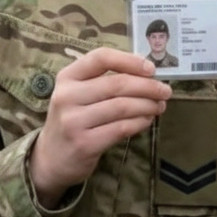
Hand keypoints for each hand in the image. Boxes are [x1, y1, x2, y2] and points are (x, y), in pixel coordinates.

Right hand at [29, 47, 170, 207]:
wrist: (51, 158)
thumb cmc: (72, 119)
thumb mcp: (78, 94)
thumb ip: (104, 80)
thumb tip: (147, 73)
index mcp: (67, 77)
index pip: (101, 58)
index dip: (130, 60)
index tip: (151, 68)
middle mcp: (67, 96)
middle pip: (117, 84)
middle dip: (148, 86)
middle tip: (165, 91)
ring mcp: (74, 121)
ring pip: (123, 106)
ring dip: (148, 105)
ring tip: (159, 106)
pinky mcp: (85, 144)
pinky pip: (121, 128)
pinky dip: (140, 122)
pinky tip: (147, 120)